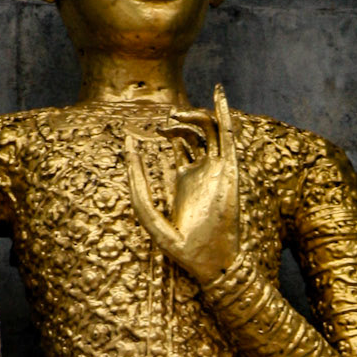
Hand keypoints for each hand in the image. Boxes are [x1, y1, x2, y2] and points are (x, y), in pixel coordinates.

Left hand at [125, 84, 240, 287]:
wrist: (208, 261)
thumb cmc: (180, 244)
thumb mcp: (147, 212)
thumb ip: (135, 183)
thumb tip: (127, 147)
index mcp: (186, 177)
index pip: (179, 143)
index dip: (166, 129)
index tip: (147, 127)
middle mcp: (204, 169)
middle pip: (195, 132)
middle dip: (179, 120)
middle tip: (163, 121)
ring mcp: (218, 169)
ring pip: (210, 129)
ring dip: (194, 116)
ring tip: (174, 118)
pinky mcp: (230, 171)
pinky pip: (228, 136)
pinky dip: (224, 114)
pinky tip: (218, 95)